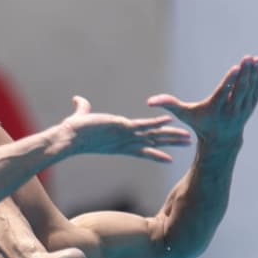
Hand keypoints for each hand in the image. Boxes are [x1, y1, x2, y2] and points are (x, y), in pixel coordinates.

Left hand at [61, 96, 192, 162]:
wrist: (68, 138)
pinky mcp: (122, 128)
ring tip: (188, 137)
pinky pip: (144, 126)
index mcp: (119, 145)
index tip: (169, 158)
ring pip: (154, 136)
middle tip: (189, 143)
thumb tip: (76, 99)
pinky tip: (171, 121)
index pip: (142, 150)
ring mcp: (125, 136)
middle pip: (154, 144)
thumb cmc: (72, 132)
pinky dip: (157, 123)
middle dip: (171, 143)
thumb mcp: (80, 118)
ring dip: (171, 135)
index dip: (156, 154)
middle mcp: (125, 143)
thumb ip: (82, 108)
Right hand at [147, 55, 257, 145]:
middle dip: (245, 73)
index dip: (230, 80)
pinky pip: (255, 91)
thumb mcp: (183, 115)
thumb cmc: (199, 123)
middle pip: (240, 89)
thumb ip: (169, 105)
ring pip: (249, 89)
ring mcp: (242, 110)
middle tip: (247, 58)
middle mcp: (231, 111)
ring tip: (255, 59)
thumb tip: (150, 101)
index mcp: (215, 110)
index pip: (224, 93)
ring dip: (253, 73)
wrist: (220, 139)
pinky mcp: (250, 108)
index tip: (236, 68)